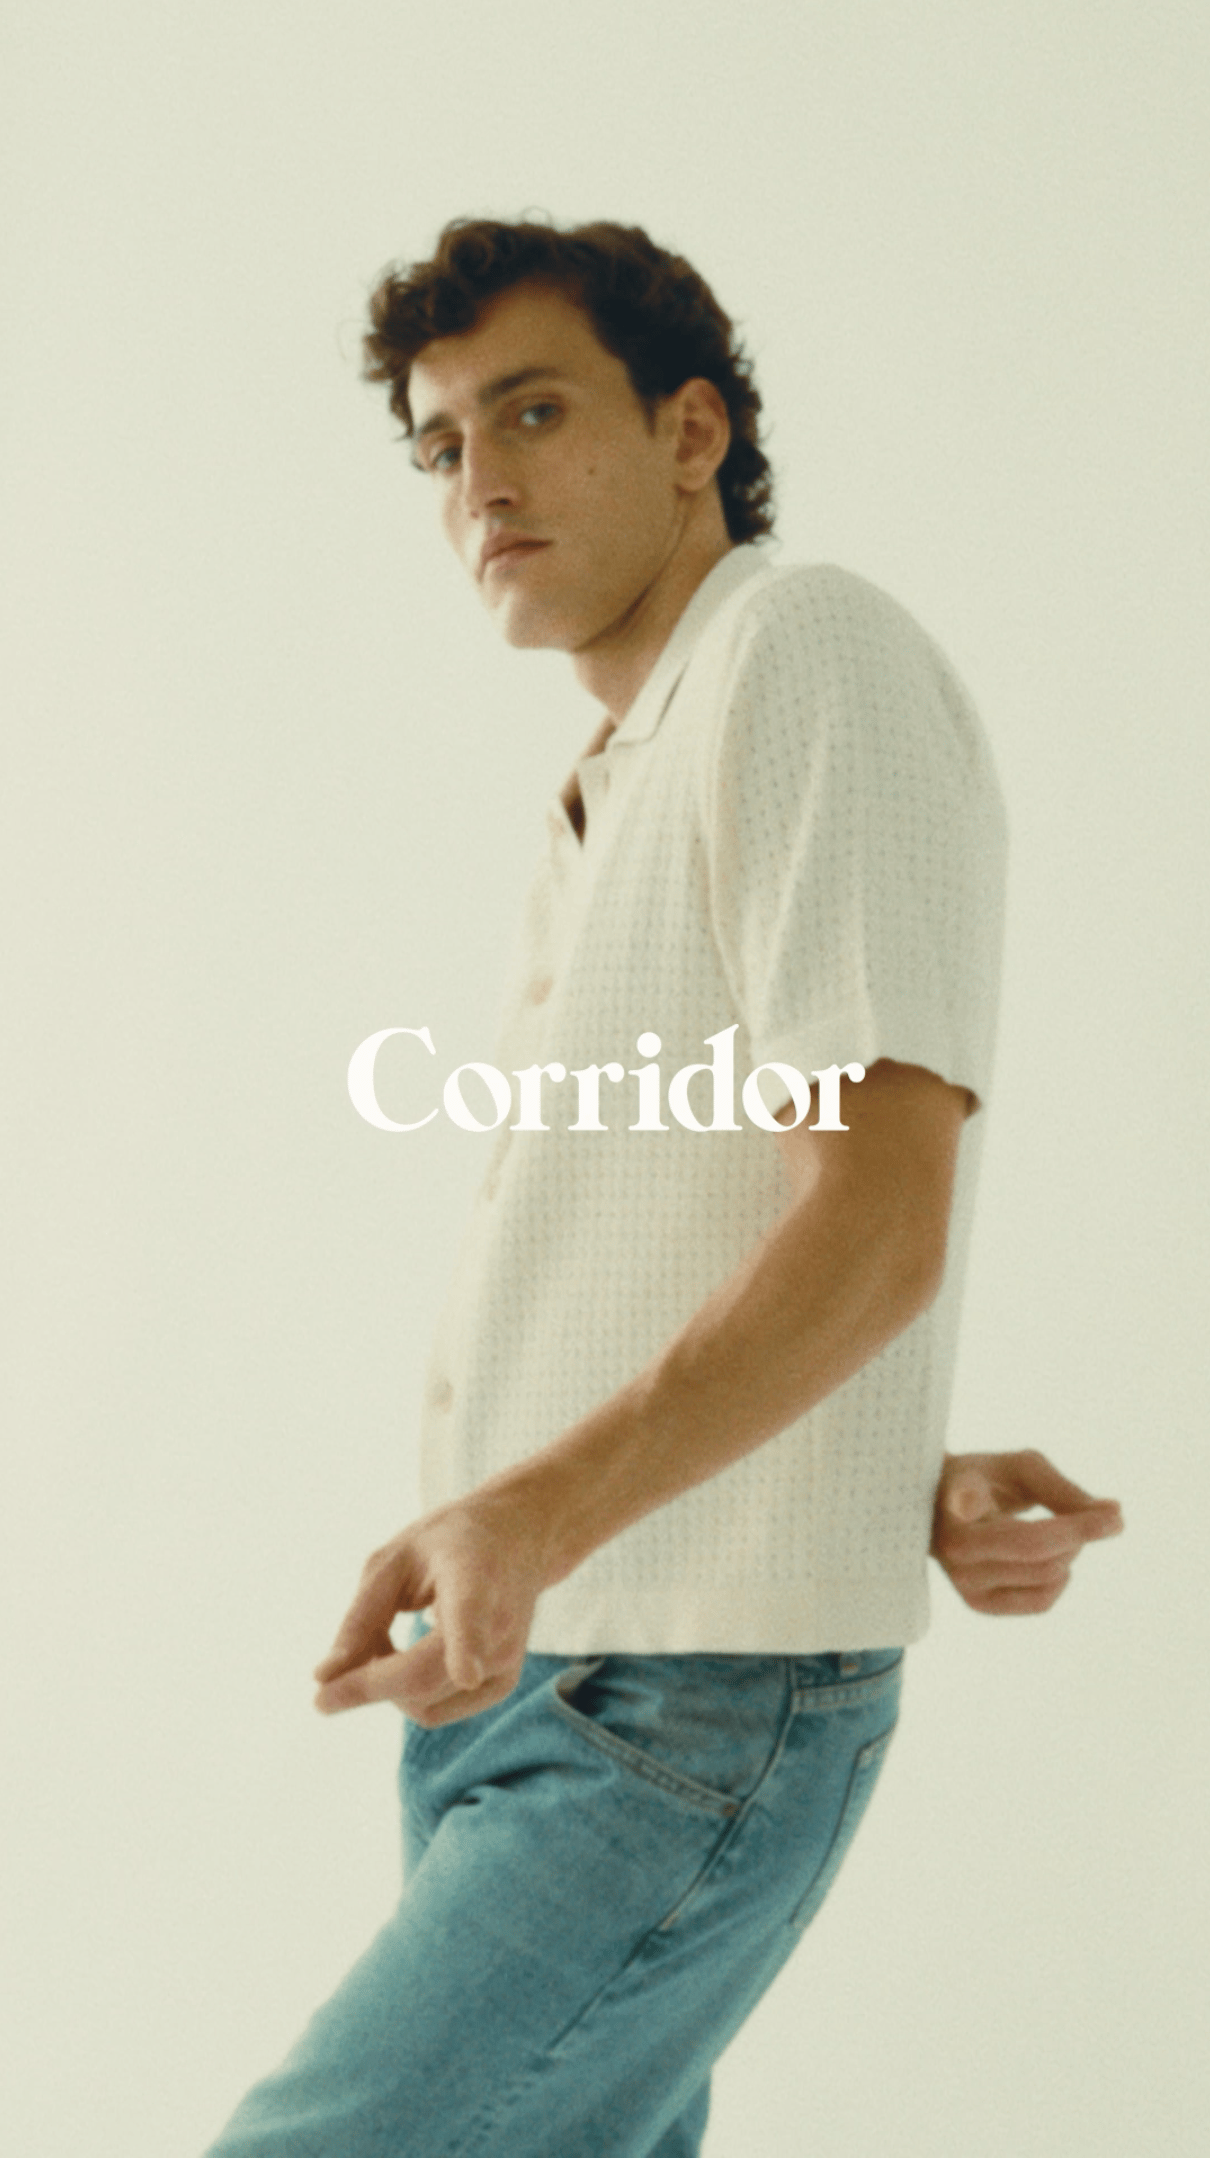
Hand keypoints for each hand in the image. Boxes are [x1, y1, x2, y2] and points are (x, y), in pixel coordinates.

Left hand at [313, 1482, 550, 1726]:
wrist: (517, 1539)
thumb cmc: (447, 1545)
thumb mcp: (394, 1559)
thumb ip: (361, 1617)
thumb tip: (324, 1679)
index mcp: (472, 1576)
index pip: (472, 1614)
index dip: (467, 1646)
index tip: (466, 1674)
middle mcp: (499, 1622)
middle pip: (423, 1675)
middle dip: (366, 1687)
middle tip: (324, 1685)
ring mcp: (506, 1660)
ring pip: (422, 1705)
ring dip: (384, 1688)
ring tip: (381, 1643)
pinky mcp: (503, 1685)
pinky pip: (434, 1711)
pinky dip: (405, 1696)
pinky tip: (404, 1658)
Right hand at [930, 1449, 1123, 1614]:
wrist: (939, 1511)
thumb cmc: (989, 1481)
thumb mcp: (1022, 1468)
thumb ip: (1065, 1490)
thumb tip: (1115, 1516)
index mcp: (954, 1490)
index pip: (962, 1499)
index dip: (966, 1499)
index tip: (964, 1499)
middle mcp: (951, 1539)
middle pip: (1034, 1545)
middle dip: (1081, 1531)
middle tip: (1098, 1515)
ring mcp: (961, 1577)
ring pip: (1045, 1574)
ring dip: (1073, 1551)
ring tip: (1061, 1532)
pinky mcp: (976, 1604)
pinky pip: (1041, 1601)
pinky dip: (1062, 1579)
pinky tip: (1053, 1559)